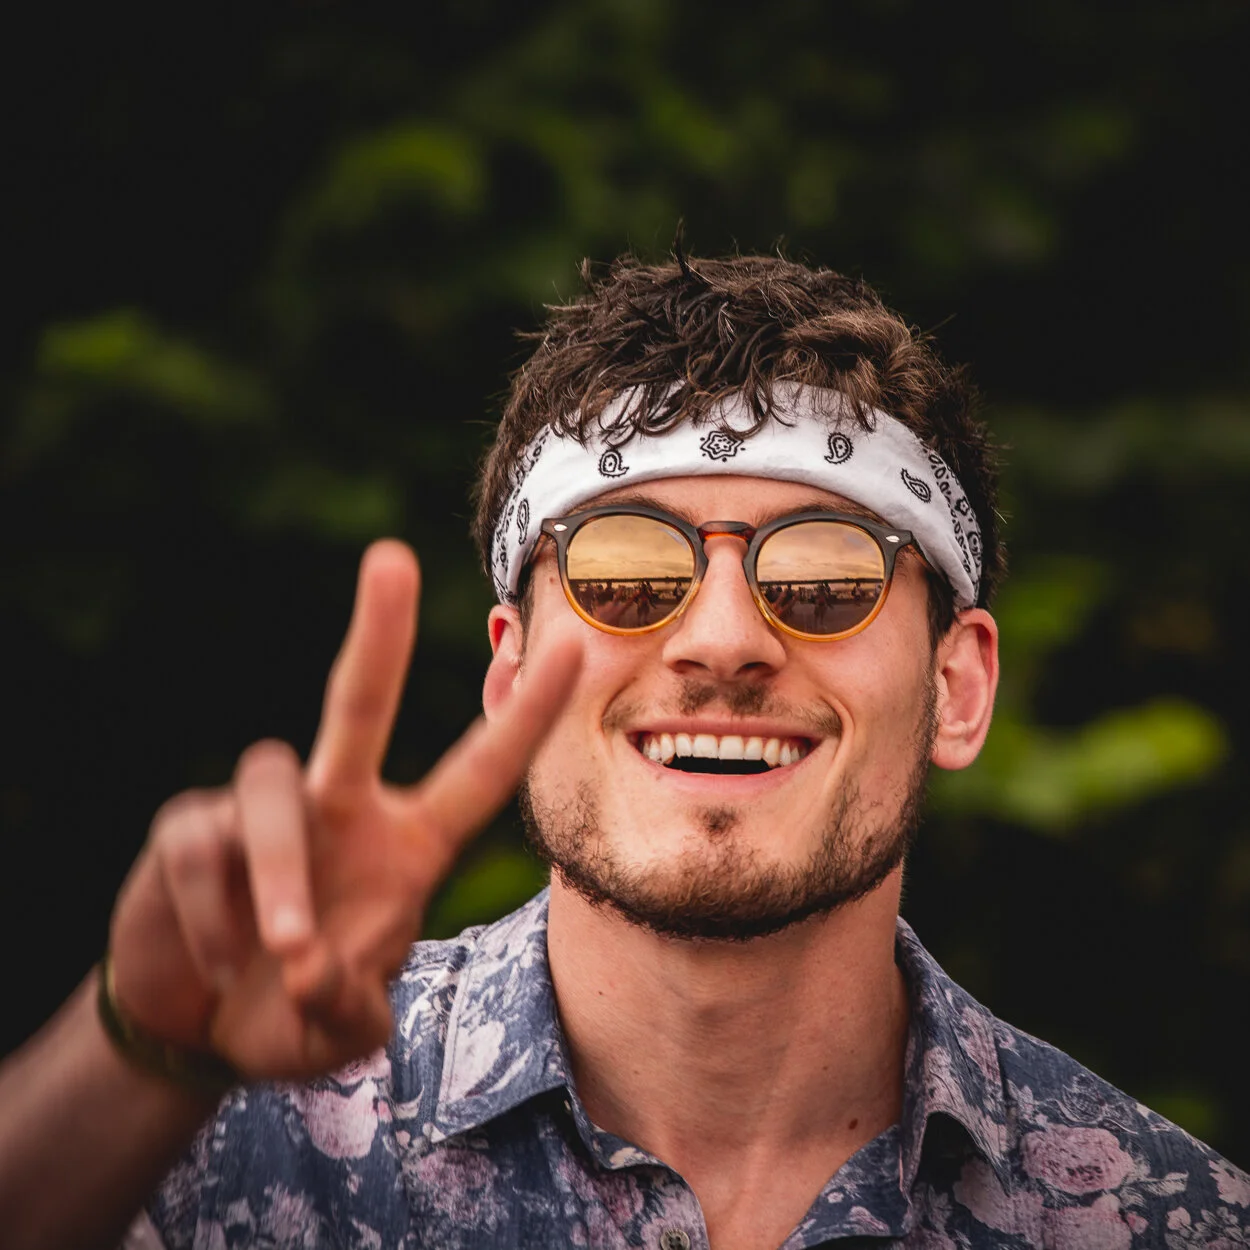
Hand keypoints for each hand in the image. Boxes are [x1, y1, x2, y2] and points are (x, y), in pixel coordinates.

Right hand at [107, 540, 579, 1081]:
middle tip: (390, 560)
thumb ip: (351, 1011)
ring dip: (280, 876)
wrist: (203, 1030)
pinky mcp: (192, 829)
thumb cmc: (298, 1013)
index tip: (572, 647)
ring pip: (273, 787)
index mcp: (407, 846)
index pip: (478, 773)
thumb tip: (317, 970)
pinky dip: (213, 914)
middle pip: (356, 705)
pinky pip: (203, 847)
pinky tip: (218, 963)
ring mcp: (263, 810)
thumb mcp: (343, 1032)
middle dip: (377, 634)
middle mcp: (341, 809)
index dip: (525, 717)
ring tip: (288, 955)